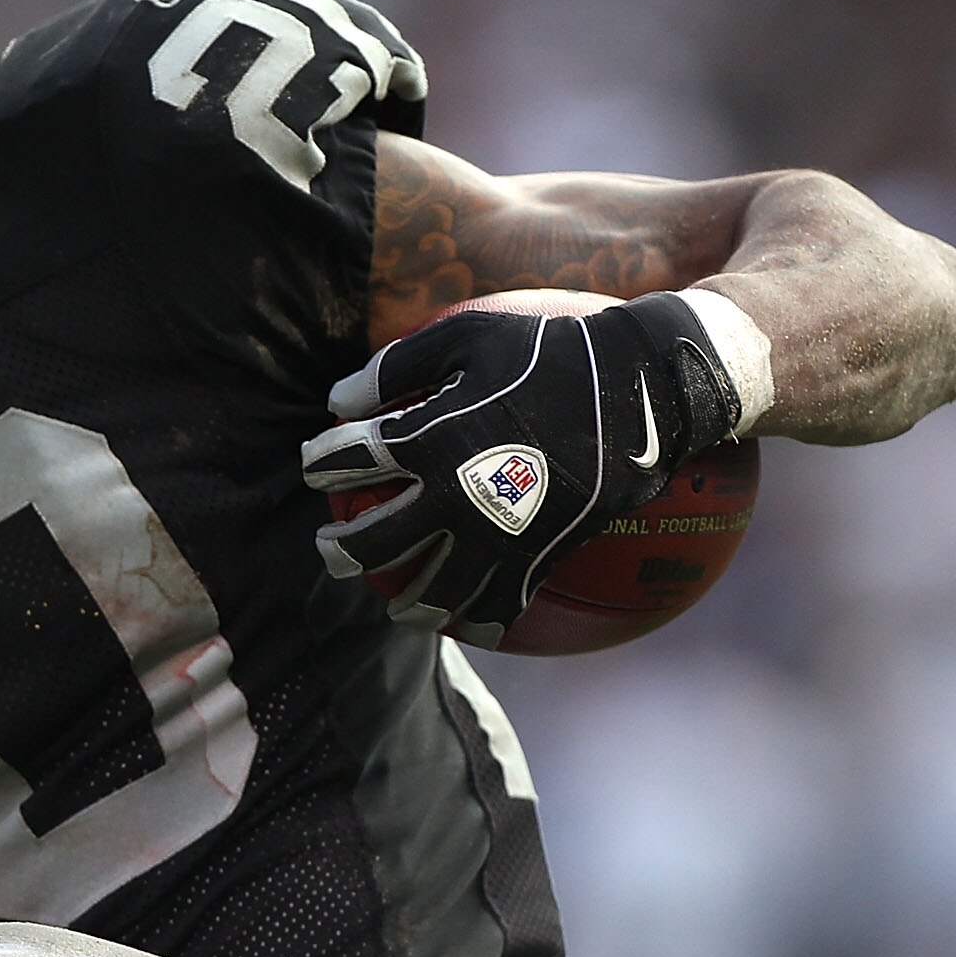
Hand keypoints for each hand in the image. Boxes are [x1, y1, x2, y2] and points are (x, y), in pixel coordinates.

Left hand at [302, 292, 744, 644]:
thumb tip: (338, 400)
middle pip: (372, 545)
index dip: (321, 461)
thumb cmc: (549, 352)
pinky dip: (471, 620)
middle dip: (339, 548)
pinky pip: (495, 609)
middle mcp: (454, 499)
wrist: (639, 392)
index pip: (348, 460)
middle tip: (330, 545)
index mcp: (430, 440)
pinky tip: (458, 619)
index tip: (316, 460)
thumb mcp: (468, 336)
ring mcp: (497, 538)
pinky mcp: (538, 560)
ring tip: (391, 598)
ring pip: (428, 594)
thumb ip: (395, 365)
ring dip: (399, 600)